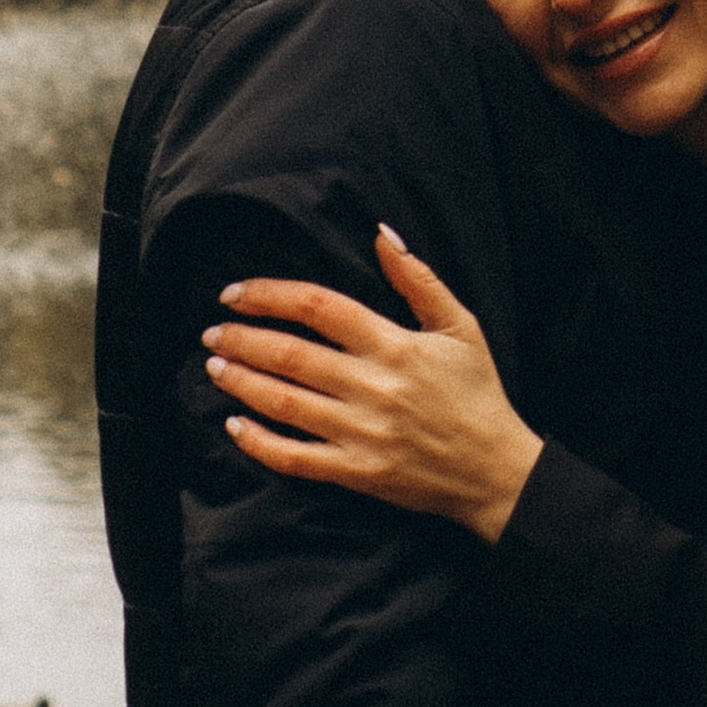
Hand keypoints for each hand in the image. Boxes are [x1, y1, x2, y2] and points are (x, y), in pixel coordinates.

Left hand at [204, 226, 538, 540]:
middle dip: (242, 339)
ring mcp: (362, 433)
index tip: (236, 293)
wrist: (495, 471)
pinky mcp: (356, 472)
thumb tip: (381, 234)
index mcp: (396, 345)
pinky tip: (234, 426)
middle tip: (212, 332)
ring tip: (215, 366)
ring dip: (242, 382)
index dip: (270, 295)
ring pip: (284, 403)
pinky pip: (294, 457)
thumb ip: (418, 279)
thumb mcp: (460, 326)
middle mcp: (374, 387)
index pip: (319, 307)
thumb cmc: (478, 393)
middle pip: (291, 354)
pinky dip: (258, 443)